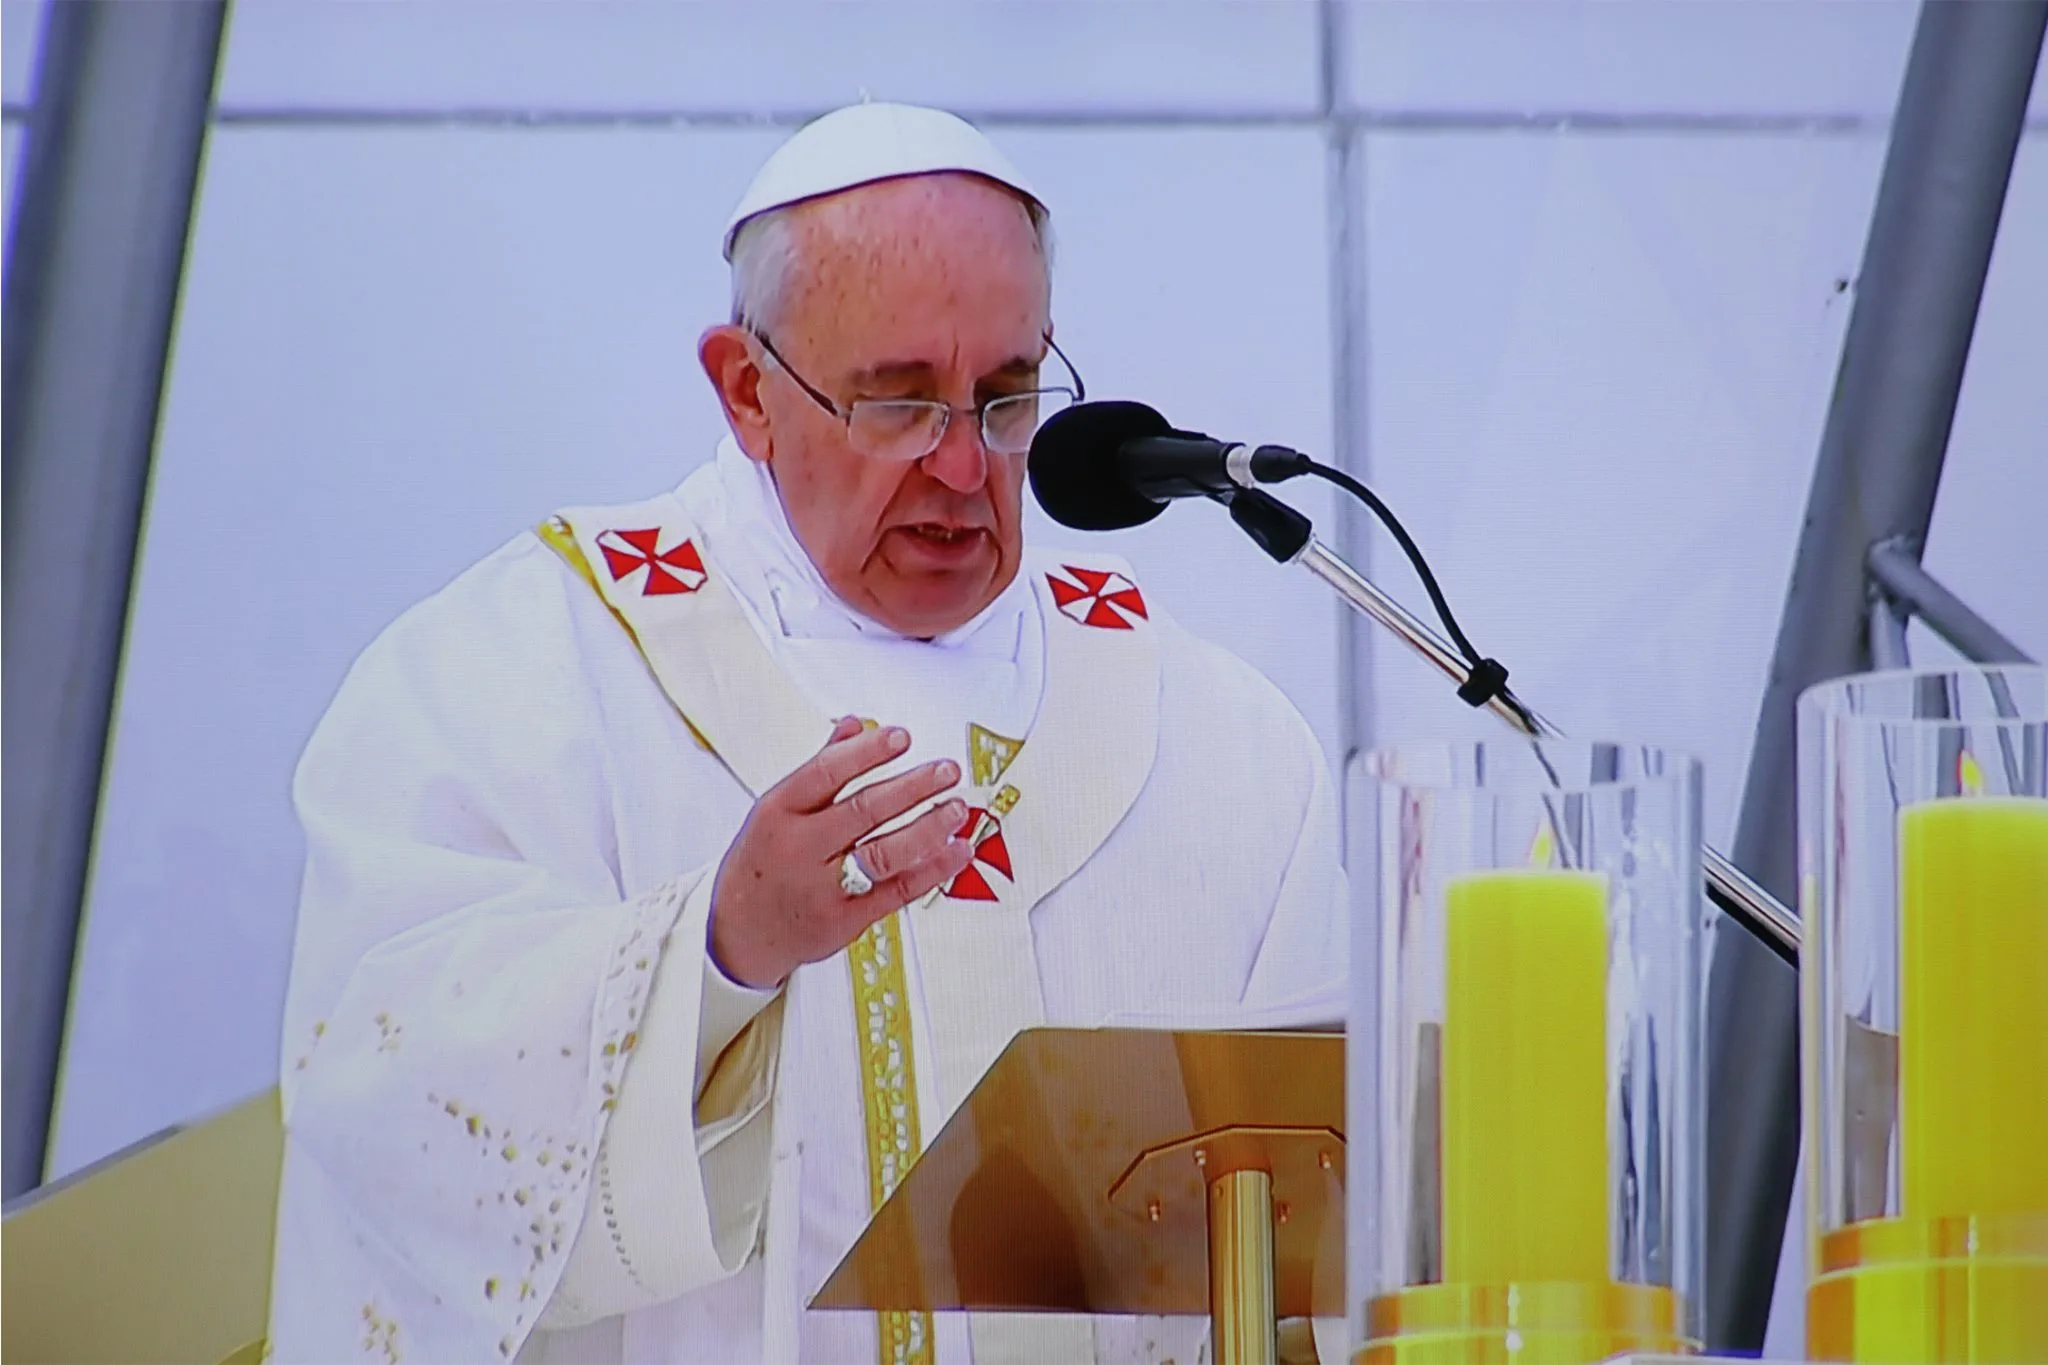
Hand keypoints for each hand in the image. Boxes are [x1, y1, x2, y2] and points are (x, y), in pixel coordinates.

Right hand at [708, 717, 972, 988]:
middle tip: (946, 770)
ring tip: (957, 808)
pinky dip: (932, 870)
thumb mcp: (775, 810)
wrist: (737, 933)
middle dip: (912, 787)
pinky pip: (896, 891)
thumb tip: (854, 724)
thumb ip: (818, 768)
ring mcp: (822, 888)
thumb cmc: (762, 862)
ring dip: (928, 828)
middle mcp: (799, 848)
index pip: (826, 773)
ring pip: (884, 853)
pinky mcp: (845, 920)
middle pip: (863, 811)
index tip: (902, 737)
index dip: (867, 753)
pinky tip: (956, 850)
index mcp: (777, 812)